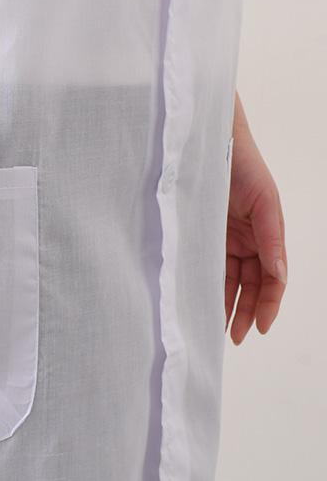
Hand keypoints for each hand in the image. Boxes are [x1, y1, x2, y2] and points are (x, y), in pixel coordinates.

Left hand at [225, 98, 286, 344]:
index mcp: (267, 235)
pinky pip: (207, 265)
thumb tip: (280, 277)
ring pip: (228, 279)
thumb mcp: (264, 203)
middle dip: (245, 311)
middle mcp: (248, 240)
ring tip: (217, 329)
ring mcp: (224, 238)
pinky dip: (206, 284)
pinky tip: (200, 302)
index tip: (260, 328)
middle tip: (235, 338)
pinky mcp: (202, 234)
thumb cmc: (242, 166)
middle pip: (250, 285)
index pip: (272, 278)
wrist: (209, 142)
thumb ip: (272, 240)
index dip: (268, 304)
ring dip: (225, 303)